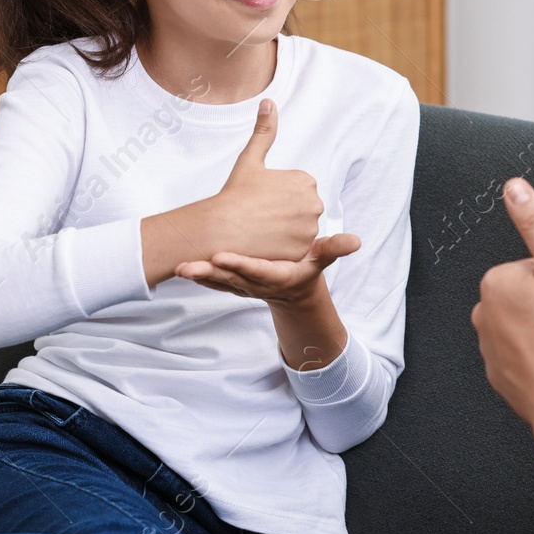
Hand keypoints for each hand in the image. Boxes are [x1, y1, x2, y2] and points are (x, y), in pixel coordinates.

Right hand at [139, 98, 325, 287]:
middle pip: (301, 211)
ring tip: (261, 230)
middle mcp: (314, 205)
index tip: (260, 199)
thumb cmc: (234, 193)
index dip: (277, 196)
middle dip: (284, 214)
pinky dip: (283, 249)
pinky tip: (266, 244)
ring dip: (284, 232)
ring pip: (299, 231)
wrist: (220, 229)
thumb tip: (269, 101)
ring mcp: (309, 230)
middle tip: (259, 216)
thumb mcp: (251, 159)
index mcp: (306, 181)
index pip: (297, 191)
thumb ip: (264, 131)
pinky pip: (296, 249)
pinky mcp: (302, 252)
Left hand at [176, 233, 360, 303]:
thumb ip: (334, 248)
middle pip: (228, 279)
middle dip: (206, 273)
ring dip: (196, 275)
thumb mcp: (320, 259)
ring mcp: (240, 286)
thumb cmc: (306, 268)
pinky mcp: (229, 284)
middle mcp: (255, 284)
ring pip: (215, 281)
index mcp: (276, 276)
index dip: (240, 265)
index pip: (256, 270)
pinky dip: (197, 275)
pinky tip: (179, 264)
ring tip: (176, 266)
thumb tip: (357, 241)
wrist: (292, 292)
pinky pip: (211, 281)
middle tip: (185, 266)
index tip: (221, 257)